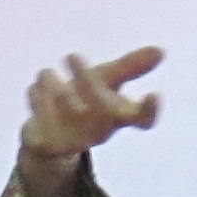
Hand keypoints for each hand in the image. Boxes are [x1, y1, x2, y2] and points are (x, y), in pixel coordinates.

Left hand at [21, 46, 164, 162]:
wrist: (48, 138)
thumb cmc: (84, 102)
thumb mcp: (108, 81)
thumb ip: (130, 66)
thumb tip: (160, 51)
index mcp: (119, 117)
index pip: (143, 119)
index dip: (150, 110)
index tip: (155, 94)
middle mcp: (100, 132)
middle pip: (103, 110)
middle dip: (87, 80)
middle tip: (71, 54)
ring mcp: (74, 141)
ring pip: (65, 107)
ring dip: (53, 83)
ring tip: (48, 74)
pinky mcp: (47, 145)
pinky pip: (40, 118)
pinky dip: (36, 96)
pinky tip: (36, 89)